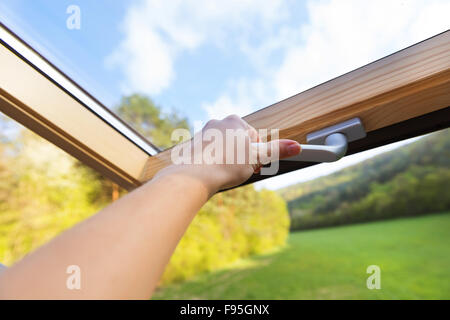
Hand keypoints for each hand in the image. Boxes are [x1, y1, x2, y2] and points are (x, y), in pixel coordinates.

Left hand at [155, 115, 300, 195]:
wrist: (193, 176)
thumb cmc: (226, 165)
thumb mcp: (256, 158)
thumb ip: (276, 151)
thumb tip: (297, 146)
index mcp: (235, 121)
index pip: (254, 137)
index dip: (257, 155)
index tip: (253, 166)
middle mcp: (218, 123)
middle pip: (238, 141)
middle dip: (242, 157)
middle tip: (240, 171)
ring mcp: (203, 133)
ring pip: (222, 148)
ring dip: (227, 160)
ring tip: (224, 173)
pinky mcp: (192, 145)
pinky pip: (207, 154)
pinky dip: (211, 163)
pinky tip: (211, 173)